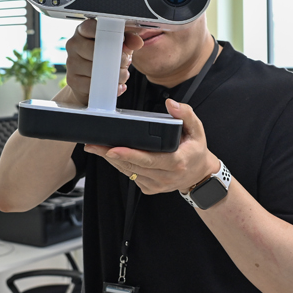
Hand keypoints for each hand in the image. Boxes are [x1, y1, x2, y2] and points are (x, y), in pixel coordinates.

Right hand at [64, 19, 142, 105]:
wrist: (88, 82)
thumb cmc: (102, 58)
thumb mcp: (117, 46)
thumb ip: (128, 40)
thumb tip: (137, 41)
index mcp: (82, 31)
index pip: (90, 26)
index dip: (107, 33)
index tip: (120, 39)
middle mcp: (74, 45)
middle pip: (96, 49)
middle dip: (117, 58)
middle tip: (125, 61)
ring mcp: (71, 63)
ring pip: (97, 69)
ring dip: (116, 75)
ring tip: (122, 74)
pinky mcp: (73, 80)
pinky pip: (94, 84)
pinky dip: (110, 87)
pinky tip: (115, 85)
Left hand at [85, 99, 217, 196]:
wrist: (199, 175)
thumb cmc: (196, 150)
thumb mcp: (197, 130)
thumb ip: (185, 114)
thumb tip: (171, 103)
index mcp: (176, 162)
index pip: (148, 159)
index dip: (128, 155)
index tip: (112, 149)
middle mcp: (165, 177)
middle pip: (132, 166)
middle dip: (110, 155)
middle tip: (93, 145)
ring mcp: (156, 185)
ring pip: (129, 172)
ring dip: (112, 161)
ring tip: (97, 149)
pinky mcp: (150, 189)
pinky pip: (131, 177)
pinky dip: (121, 166)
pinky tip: (113, 157)